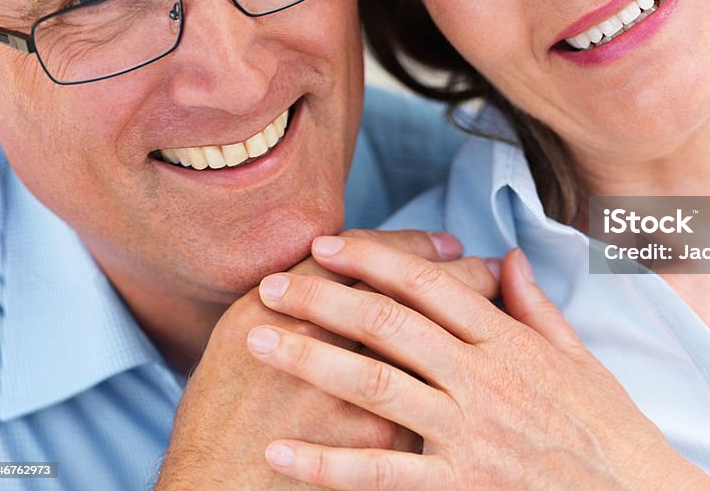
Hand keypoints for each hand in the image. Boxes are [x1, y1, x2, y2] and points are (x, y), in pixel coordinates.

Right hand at [155, 229, 498, 490]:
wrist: (217, 489)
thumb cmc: (221, 412)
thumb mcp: (240, 330)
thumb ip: (293, 285)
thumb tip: (338, 252)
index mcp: (292, 305)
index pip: (371, 258)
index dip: (416, 247)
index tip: (448, 243)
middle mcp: (326, 339)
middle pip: (413, 294)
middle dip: (460, 275)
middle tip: (486, 265)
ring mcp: (357, 391)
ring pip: (432, 342)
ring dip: (468, 321)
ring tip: (492, 307)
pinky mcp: (376, 440)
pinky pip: (428, 400)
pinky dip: (456, 379)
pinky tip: (474, 368)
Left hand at [246, 236, 709, 490]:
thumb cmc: (609, 428)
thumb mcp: (580, 356)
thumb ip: (535, 305)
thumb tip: (506, 255)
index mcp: (508, 339)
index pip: (428, 284)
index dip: (371, 259)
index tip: (324, 246)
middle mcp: (483, 376)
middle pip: (387, 324)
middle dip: (322, 299)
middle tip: (270, 284)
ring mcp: (470, 432)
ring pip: (374, 385)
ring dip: (309, 360)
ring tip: (257, 342)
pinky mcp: (462, 486)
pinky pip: (381, 475)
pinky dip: (326, 463)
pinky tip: (279, 454)